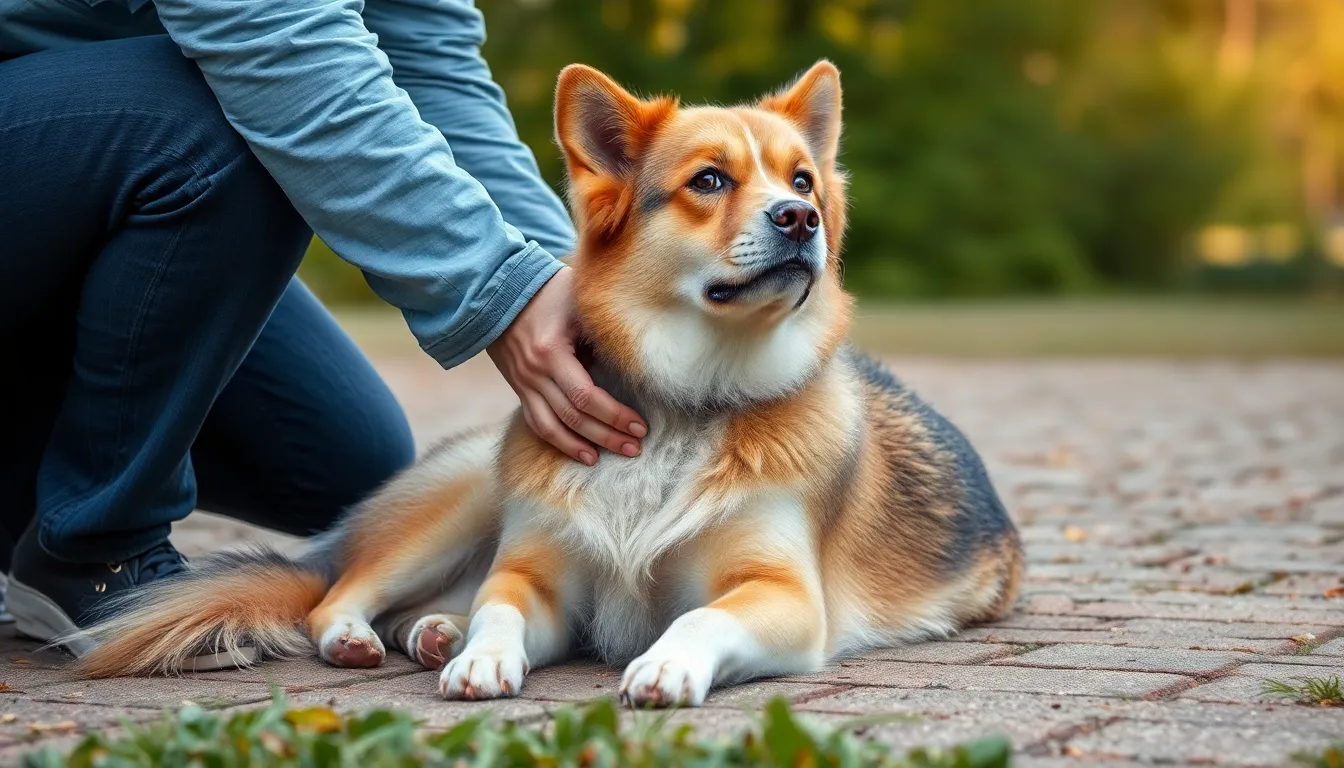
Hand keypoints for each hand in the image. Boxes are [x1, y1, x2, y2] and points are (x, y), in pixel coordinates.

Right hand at [487, 266, 645, 464]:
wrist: (498, 289)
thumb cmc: (549, 290)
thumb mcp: (578, 301)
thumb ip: (601, 328)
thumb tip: (635, 359)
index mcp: (551, 352)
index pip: (586, 396)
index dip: (614, 415)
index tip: (639, 425)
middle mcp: (534, 373)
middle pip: (573, 417)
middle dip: (607, 436)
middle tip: (636, 447)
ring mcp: (524, 383)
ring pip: (552, 427)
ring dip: (581, 446)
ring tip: (608, 458)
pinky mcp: (519, 387)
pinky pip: (536, 422)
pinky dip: (558, 440)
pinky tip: (580, 452)